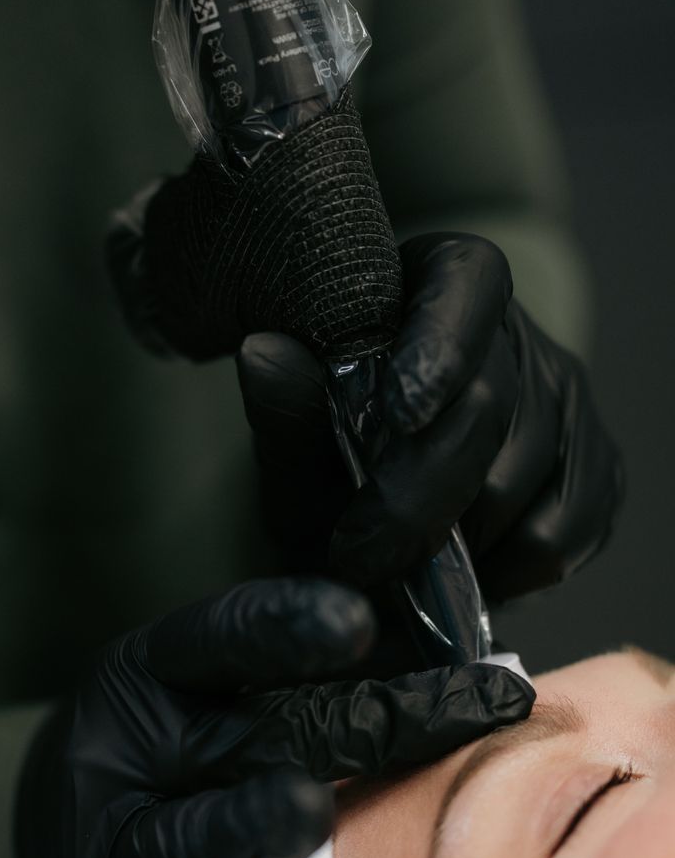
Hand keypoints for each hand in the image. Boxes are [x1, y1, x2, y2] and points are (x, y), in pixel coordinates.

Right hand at [15, 576, 533, 857]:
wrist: (33, 836)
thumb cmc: (166, 757)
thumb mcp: (204, 695)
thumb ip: (297, 680)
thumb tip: (450, 657)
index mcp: (163, 673)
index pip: (229, 637)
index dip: (287, 626)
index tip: (357, 620)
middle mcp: (138, 743)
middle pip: (255, 734)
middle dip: (362, 723)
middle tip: (468, 708)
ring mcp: (112, 834)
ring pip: (186, 834)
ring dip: (245, 826)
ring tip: (302, 812)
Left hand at [237, 233, 623, 602]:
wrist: (380, 493)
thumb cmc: (331, 442)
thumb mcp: (295, 428)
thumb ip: (286, 402)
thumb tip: (262, 353)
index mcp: (445, 282)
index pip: (465, 285)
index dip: (439, 346)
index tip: (400, 413)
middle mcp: (520, 333)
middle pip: (486, 408)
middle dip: (418, 498)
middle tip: (358, 558)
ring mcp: (567, 402)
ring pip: (519, 484)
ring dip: (447, 545)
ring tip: (392, 570)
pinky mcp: (596, 471)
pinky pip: (556, 538)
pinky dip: (499, 574)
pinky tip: (451, 575)